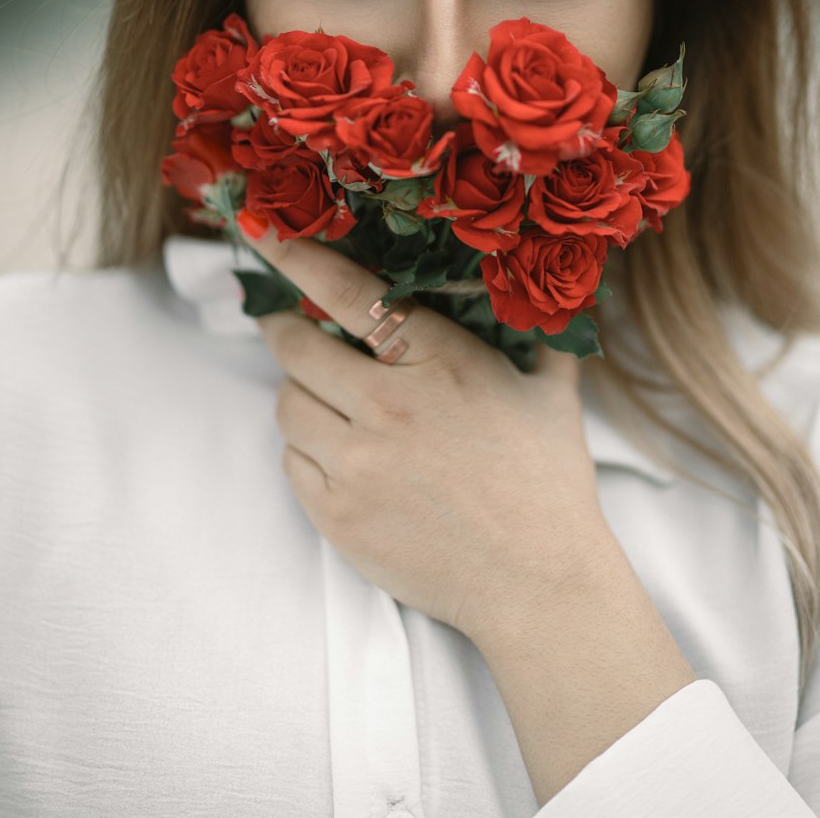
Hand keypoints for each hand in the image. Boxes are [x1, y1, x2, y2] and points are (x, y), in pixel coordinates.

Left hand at [244, 219, 616, 646]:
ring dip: (300, 394)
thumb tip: (552, 293)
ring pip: (288, 405)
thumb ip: (539, 336)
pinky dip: (307, 450)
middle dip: (284, 330)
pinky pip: (292, 462)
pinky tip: (341, 455)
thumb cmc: (549, 485)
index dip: (300, 258)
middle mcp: (390, 406)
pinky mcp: (337, 516)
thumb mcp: (552, 393)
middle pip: (297, 348)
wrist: (539, 585)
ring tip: (328, 400)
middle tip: (287, 326)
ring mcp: (358, 464)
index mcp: (441, 362)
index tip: (267, 235)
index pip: (351, 293)